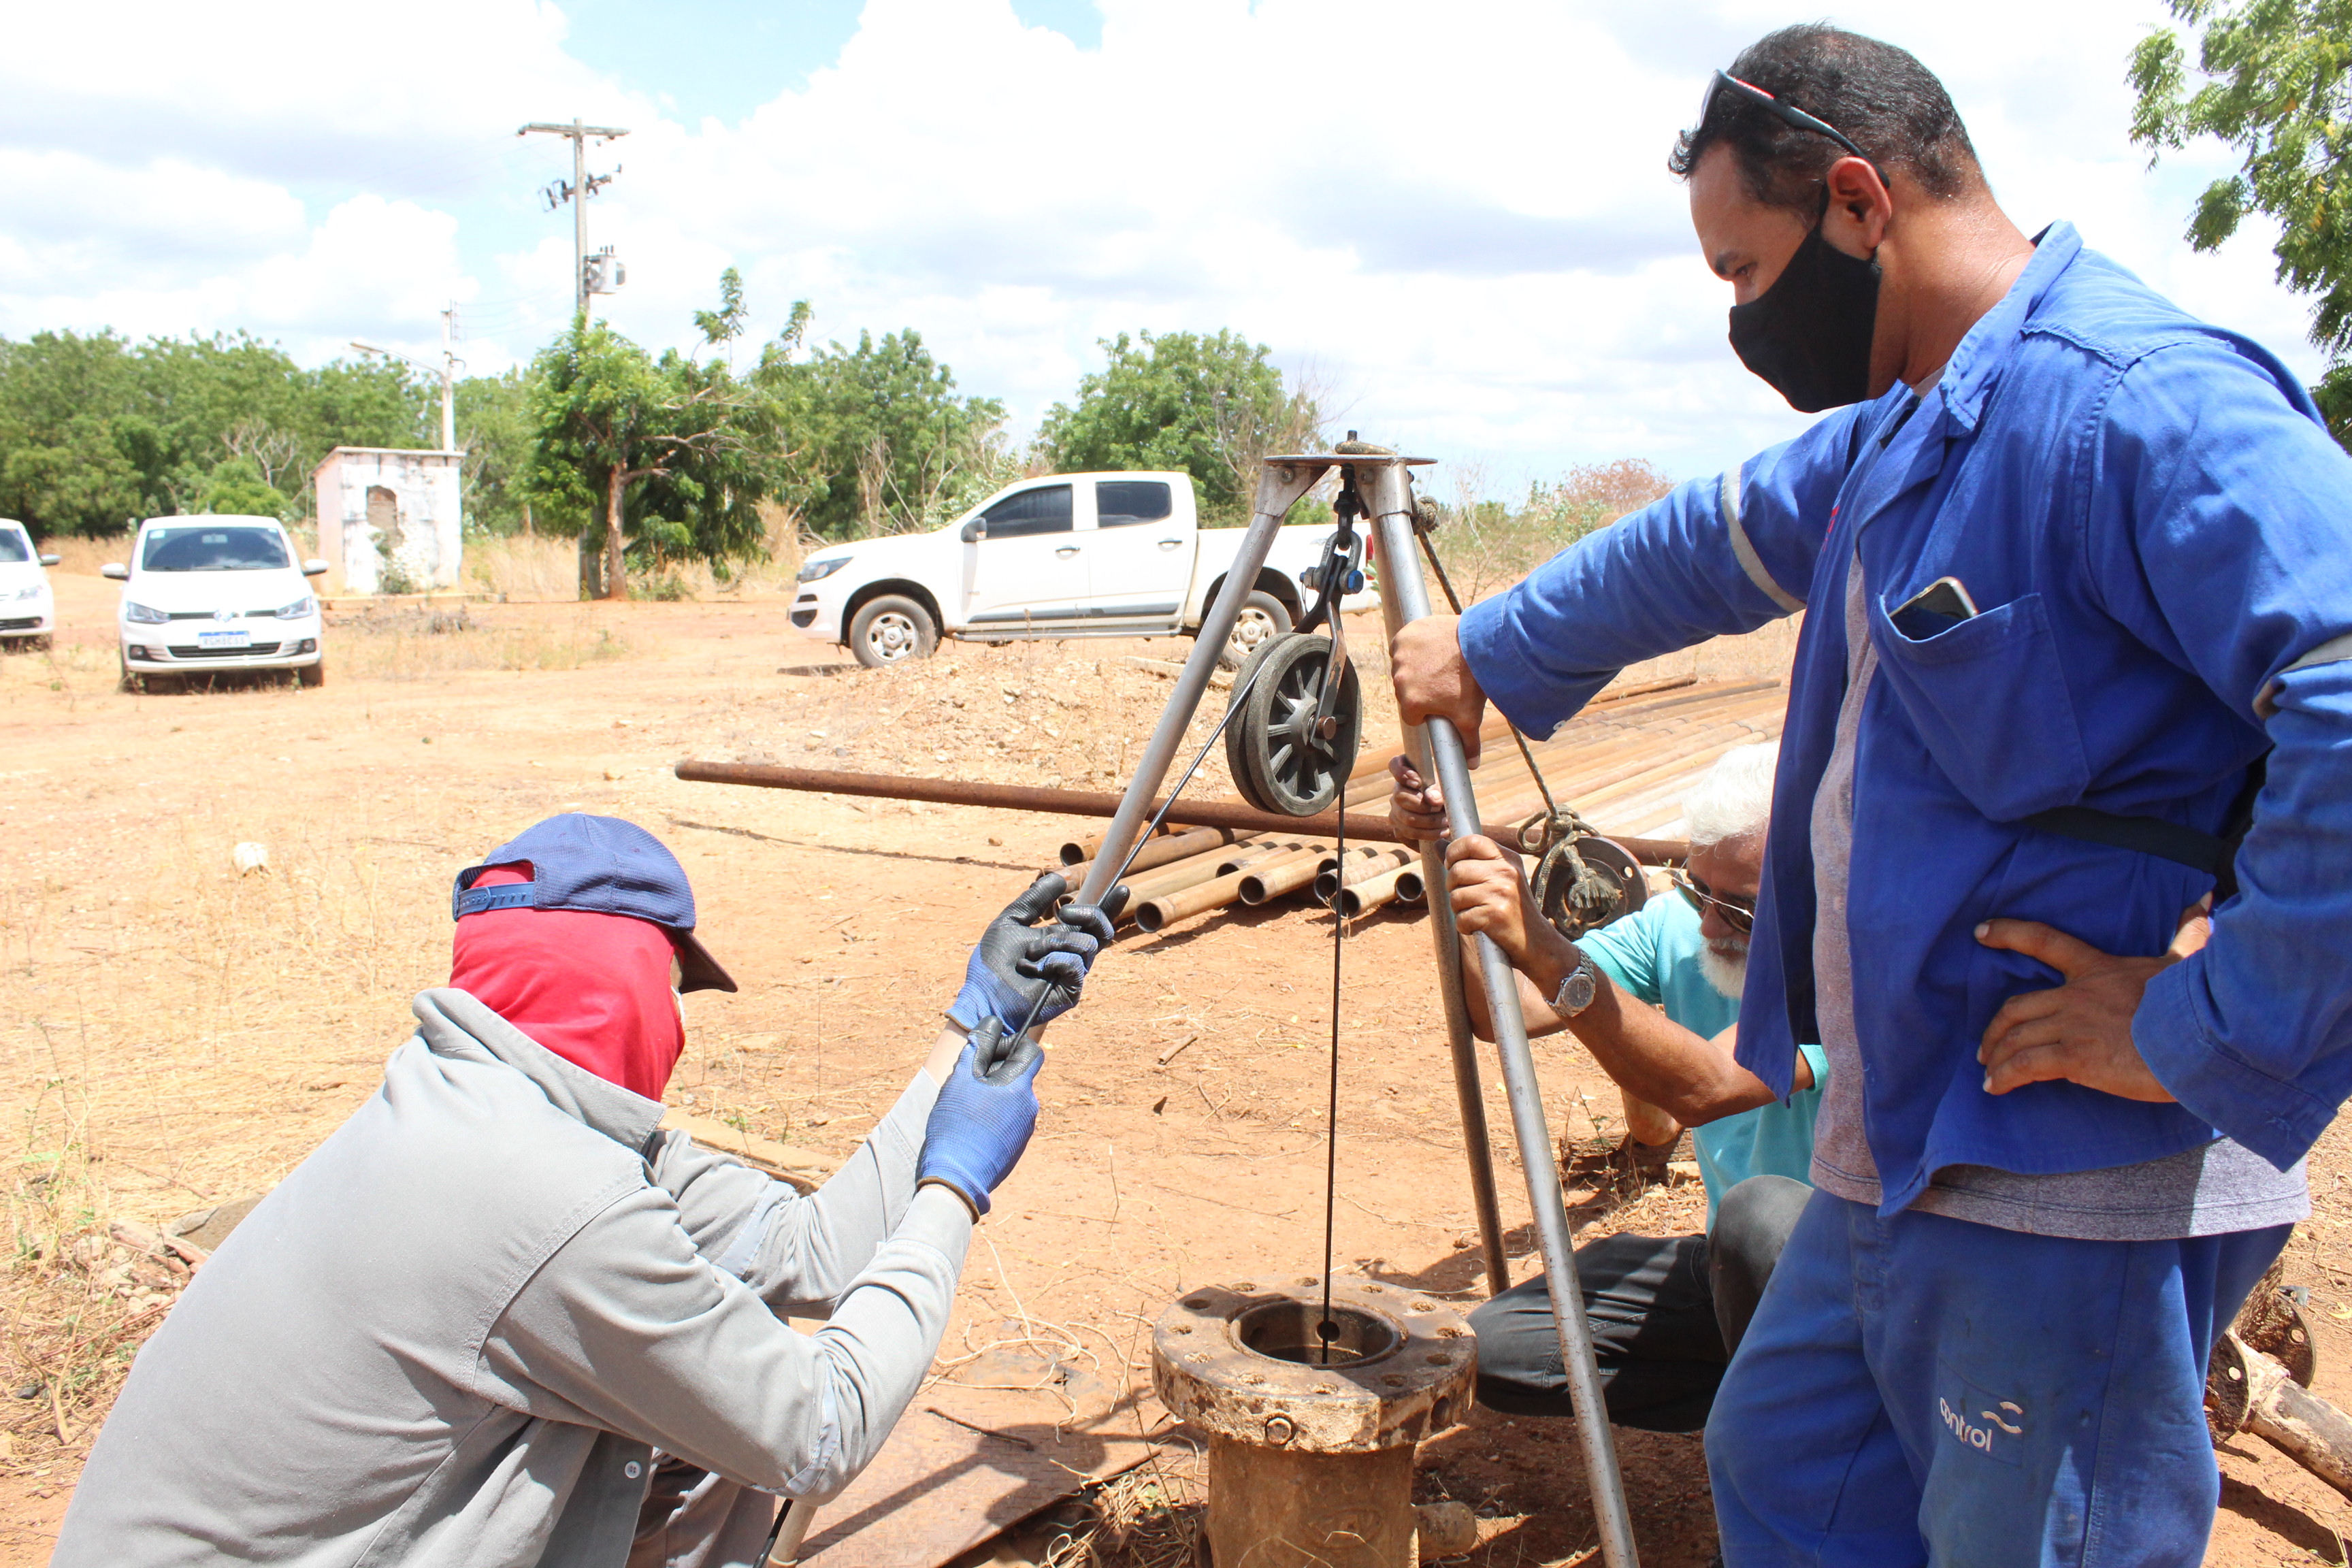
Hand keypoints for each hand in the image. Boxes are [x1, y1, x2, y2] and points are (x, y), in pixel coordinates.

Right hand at [917, 1019, 1042, 1216]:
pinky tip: (972, 1130)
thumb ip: (976, 1050)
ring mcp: (1025, 1131)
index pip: (1032, 1052)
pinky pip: (1009, 1123)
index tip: (990, 1053)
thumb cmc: (956, 1126)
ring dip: (993, 1099)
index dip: (1012, 1046)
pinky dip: (994, 1120)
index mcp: (1019, 1088)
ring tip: (966, 1112)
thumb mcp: (959, 1081)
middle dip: (996, 1075)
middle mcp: (1030, 1108)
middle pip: (1017, 1078)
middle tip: (967, 1086)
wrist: (956, 1179)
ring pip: (1011, 1102)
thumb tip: (990, 1024)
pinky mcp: (1017, 1149)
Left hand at [946, 876, 1127, 1033]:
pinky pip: (1075, 963)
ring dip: (1055, 942)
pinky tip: (1035, 969)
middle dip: (1089, 914)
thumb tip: (1059, 877)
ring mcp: (1073, 974)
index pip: (1092, 922)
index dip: (1110, 906)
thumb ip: (1034, 899)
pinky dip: (1054, 960)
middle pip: (1102, 930)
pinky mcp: (1071, 990)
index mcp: (1060, 939)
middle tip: (1064, 913)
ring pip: (1086, 943)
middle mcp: (1071, 955)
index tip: (1123, 888)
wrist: (984, 994)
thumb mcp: (1011, 920)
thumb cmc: (993, 963)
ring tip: (1030, 956)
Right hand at [1389, 755, 1449, 844]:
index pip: (1395, 764)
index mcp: (1408, 775)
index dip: (1401, 772)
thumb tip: (1431, 798)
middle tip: (1441, 809)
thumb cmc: (1448, 797)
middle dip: (1423, 805)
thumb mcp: (1447, 789)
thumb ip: (1440, 790)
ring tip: (1446, 822)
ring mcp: (1396, 811)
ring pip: (1406, 817)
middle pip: (1400, 796)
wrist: (1451, 820)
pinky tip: (1441, 832)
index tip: (1418, 782)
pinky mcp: (1399, 829)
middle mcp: (1398, 791)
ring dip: (1429, 822)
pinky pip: (1409, 833)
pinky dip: (1428, 834)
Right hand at [1390, 614, 1487, 764]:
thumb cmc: (1473, 682)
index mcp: (1410, 703)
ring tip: (1442, 662)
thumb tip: (1472, 766)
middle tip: (1446, 681)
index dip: (1427, 711)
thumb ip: (1469, 744)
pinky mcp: (1405, 636)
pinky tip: (1434, 647)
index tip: (1443, 700)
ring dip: (1418, 667)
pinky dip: (1415, 647)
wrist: (1481, 642)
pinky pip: (1404, 646)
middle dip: (1422, 689)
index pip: (1412, 715)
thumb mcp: (1471, 717)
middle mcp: (1399, 680)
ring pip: (1404, 668)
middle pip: (1406, 692)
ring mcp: (1400, 656)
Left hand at [1445, 835, 1546, 970]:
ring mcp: (1501, 893)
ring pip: (1455, 896)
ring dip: (1459, 909)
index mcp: (1507, 859)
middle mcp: (1506, 873)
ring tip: (1477, 912)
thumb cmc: (1512, 907)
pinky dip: (1465, 926)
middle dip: (1453, 887)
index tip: (1453, 865)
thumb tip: (1438, 843)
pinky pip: (1461, 918)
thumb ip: (1470, 859)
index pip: (1471, 841)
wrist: (1536, 941)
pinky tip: (1480, 926)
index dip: (1453, 852)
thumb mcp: (1498, 877)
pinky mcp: (1495, 916)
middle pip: (1456, 870)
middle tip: (1469, 898)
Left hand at [1973, 901, 2209, 1101]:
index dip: (2010, 933)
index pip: (2045, 941)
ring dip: (1997, 1056)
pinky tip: (1996, 1088)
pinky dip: (2005, 1076)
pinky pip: (2026, 1065)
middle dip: (1996, 1029)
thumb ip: (2189, 935)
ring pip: (2016, 1037)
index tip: (1980, 932)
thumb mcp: (2187, 963)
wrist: (2199, 1041)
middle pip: (2017, 1006)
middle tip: (1987, 1048)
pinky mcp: (2075, 1057)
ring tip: (1989, 1074)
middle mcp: (2077, 995)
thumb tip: (2205, 901)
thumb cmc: (2195, 1004)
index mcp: (2099, 969)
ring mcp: (2073, 1026)